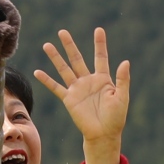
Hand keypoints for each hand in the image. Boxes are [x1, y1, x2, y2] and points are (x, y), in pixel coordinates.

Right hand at [33, 28, 130, 163]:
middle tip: (62, 31)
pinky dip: (47, 80)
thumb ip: (122, 79)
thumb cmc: (116, 117)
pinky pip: (56, 88)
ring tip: (47, 45)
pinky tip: (37, 71)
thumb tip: (125, 61)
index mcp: (103, 79)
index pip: (100, 57)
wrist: (103, 134)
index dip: (99, 44)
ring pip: (64, 69)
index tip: (98, 29)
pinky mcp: (69, 99)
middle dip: (70, 45)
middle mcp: (88, 81)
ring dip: (56, 58)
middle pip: (77, 59)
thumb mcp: (122, 97)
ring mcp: (77, 89)